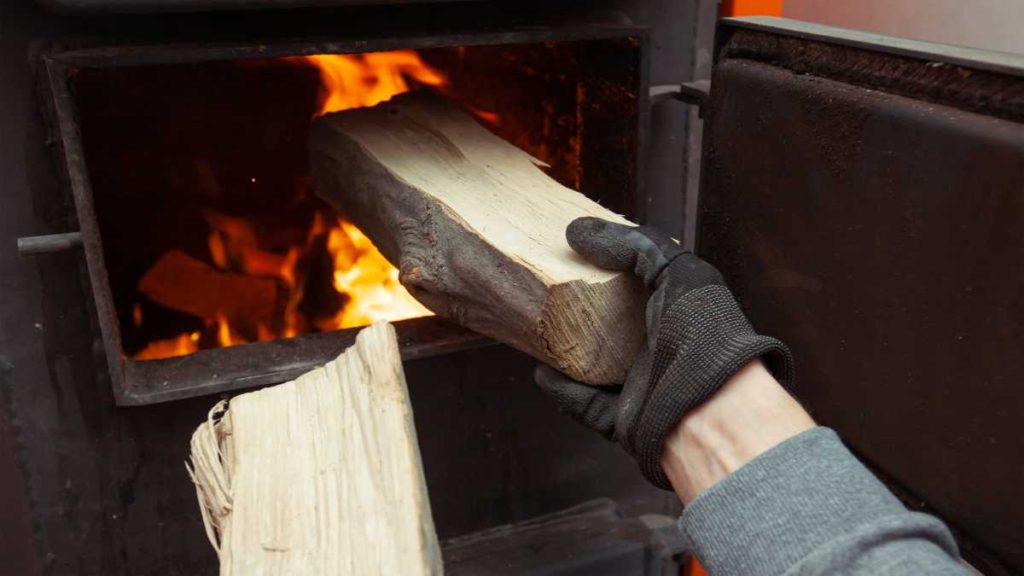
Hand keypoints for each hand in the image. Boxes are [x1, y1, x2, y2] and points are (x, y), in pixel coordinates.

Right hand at [535, 217, 794, 488]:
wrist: (710, 409)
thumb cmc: (706, 336)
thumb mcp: (678, 271)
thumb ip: (636, 246)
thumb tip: (579, 231)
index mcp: (682, 314)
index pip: (646, 288)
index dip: (617, 272)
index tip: (581, 256)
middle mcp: (664, 350)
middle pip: (618, 329)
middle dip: (588, 314)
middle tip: (554, 292)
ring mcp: (644, 388)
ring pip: (598, 369)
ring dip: (571, 354)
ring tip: (543, 331)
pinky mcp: (624, 421)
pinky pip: (586, 405)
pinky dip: (564, 392)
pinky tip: (544, 373)